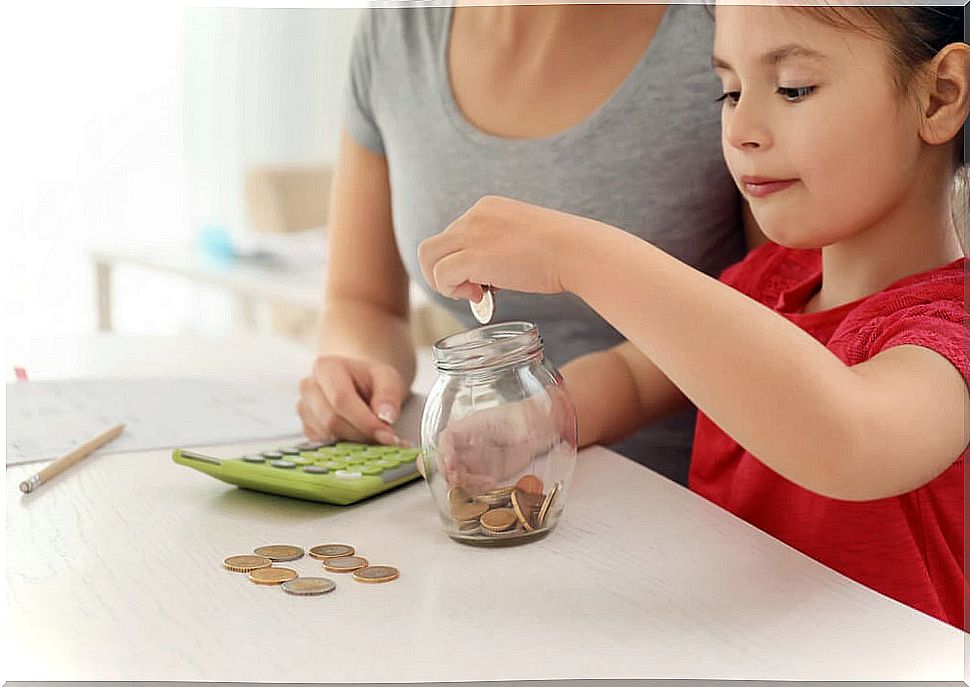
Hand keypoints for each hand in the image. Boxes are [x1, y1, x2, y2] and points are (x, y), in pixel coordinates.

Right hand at [297, 355, 409, 445]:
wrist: (358, 384)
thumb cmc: (371, 379)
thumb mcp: (388, 378)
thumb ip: (389, 394)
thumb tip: (386, 417)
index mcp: (326, 367)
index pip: (341, 399)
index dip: (364, 420)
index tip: (386, 433)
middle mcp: (309, 387)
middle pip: (332, 420)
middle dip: (361, 433)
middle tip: (384, 437)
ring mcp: (304, 408)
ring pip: (328, 435)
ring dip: (355, 440)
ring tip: (373, 433)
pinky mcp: (306, 427)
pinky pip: (324, 444)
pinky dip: (345, 445)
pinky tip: (358, 434)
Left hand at [417, 195, 604, 301]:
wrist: (577, 251)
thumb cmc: (562, 251)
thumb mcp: (525, 238)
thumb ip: (500, 248)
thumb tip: (486, 277)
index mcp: (487, 208)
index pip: (454, 235)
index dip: (463, 261)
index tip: (485, 279)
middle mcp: (474, 215)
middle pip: (434, 245)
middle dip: (446, 272)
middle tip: (471, 290)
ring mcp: (472, 233)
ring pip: (428, 257)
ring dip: (442, 281)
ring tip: (470, 294)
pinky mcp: (473, 256)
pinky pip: (440, 275)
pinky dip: (451, 290)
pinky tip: (477, 296)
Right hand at [428, 398, 564, 494]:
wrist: (539, 428)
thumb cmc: (530, 417)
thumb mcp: (528, 419)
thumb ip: (527, 426)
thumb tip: (530, 432)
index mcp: (473, 425)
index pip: (448, 437)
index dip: (444, 451)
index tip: (451, 464)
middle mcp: (468, 444)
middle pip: (442, 459)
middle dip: (445, 472)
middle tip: (460, 480)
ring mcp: (474, 460)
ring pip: (454, 476)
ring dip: (463, 485)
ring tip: (485, 484)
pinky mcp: (482, 474)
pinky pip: (469, 486)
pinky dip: (474, 490)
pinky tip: (490, 487)